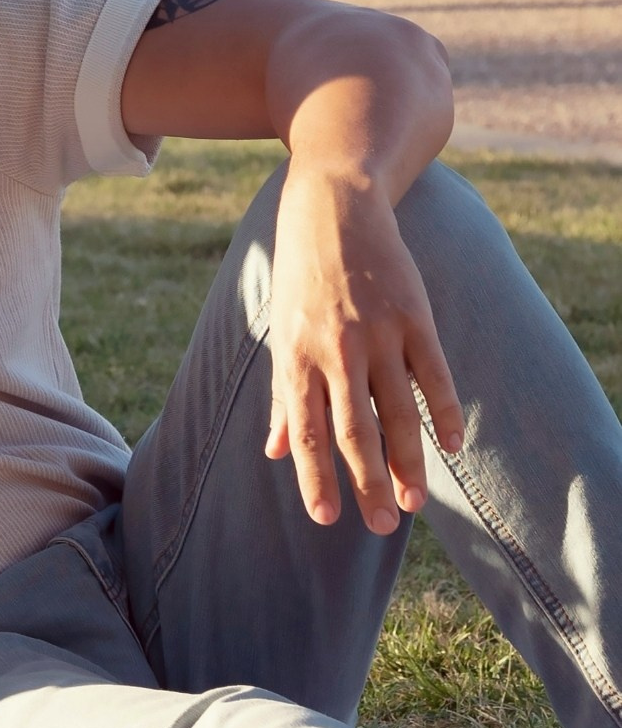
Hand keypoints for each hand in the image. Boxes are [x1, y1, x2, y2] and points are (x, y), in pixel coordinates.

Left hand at [265, 169, 464, 531]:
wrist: (334, 203)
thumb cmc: (302, 274)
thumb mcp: (282, 332)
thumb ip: (285, 396)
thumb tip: (276, 452)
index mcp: (296, 356)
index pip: (306, 430)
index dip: (316, 477)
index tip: (327, 519)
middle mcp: (336, 348)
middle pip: (355, 429)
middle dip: (368, 482)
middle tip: (382, 524)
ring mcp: (378, 331)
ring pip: (398, 410)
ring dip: (409, 460)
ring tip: (414, 500)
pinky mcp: (414, 314)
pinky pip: (433, 373)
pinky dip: (444, 411)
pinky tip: (451, 445)